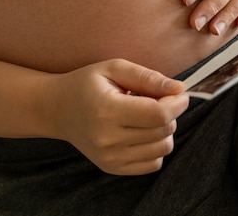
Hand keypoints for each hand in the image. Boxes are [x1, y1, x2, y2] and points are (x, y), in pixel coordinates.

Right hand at [47, 59, 188, 175]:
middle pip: (163, 130)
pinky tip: (140, 131)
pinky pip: (153, 163)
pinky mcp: (112, 168)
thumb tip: (179, 89)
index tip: (179, 93)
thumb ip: (148, 78)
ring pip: (163, 148)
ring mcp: (110, 158)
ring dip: (164, 130)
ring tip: (145, 115)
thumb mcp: (115, 68)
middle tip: (155, 99)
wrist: (57, 109)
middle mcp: (108, 139)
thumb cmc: (87, 84)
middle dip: (170, 112)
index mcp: (107, 110)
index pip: (158, 114)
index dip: (177, 103)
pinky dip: (155, 147)